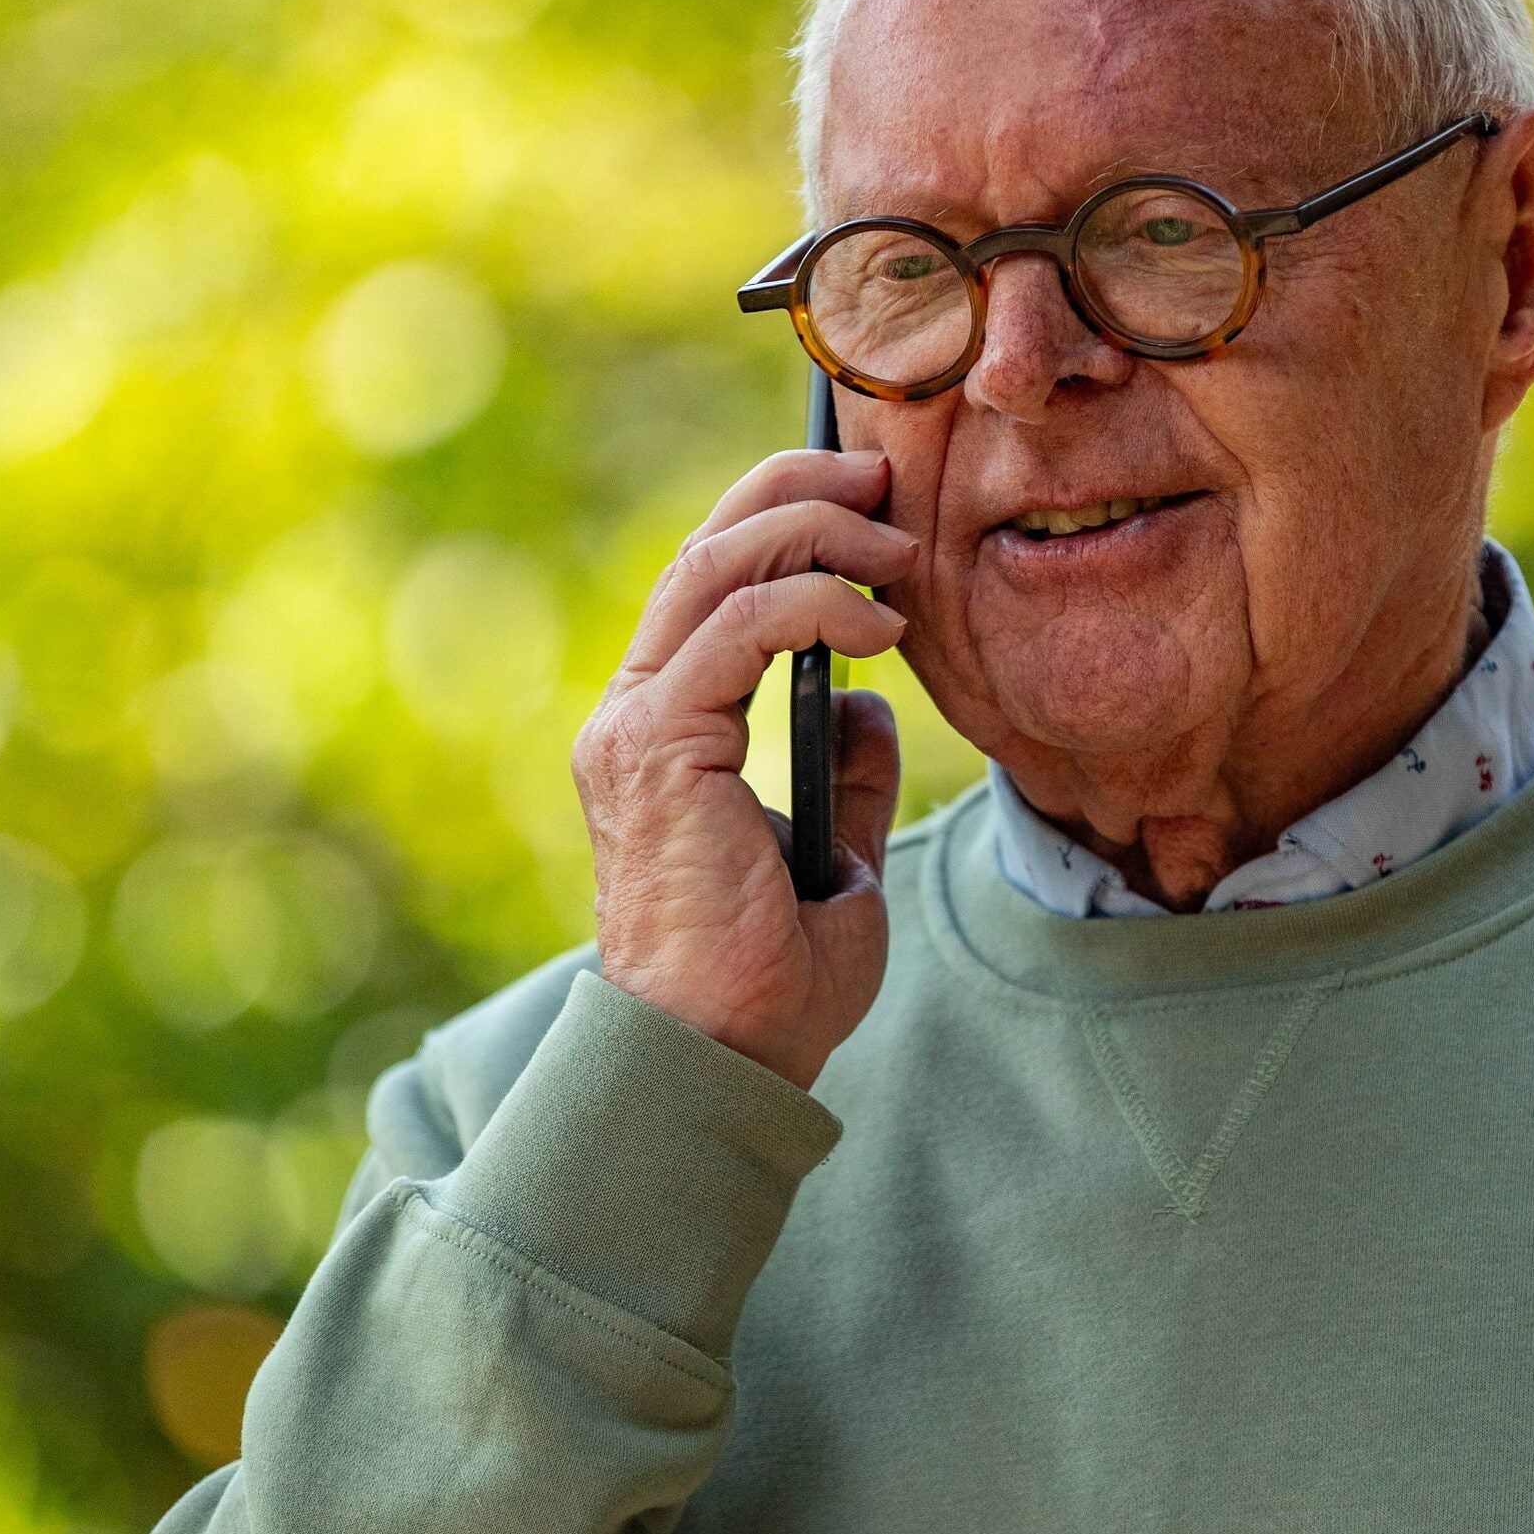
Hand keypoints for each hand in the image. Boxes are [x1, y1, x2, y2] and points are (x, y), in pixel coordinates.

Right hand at [574, 445, 919, 1087]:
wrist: (724, 1057)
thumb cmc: (771, 980)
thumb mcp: (834, 857)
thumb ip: (842, 773)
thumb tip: (865, 706)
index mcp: (664, 730)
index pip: (713, 582)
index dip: (788, 517)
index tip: (877, 500)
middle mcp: (634, 714)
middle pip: (706, 548)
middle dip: (799, 489)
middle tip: (887, 477)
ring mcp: (636, 727)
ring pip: (715, 568)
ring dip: (816, 532)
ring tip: (899, 546)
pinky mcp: (657, 748)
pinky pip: (738, 631)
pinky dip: (816, 606)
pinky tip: (882, 631)